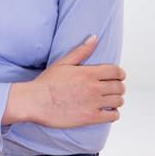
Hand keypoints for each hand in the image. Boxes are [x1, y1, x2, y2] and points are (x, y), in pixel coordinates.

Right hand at [7, 36, 125, 127]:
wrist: (35, 102)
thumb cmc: (47, 83)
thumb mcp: (63, 63)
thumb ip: (81, 51)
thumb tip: (94, 38)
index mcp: (88, 73)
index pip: (116, 71)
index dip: (120, 74)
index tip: (117, 76)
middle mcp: (94, 88)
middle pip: (119, 87)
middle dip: (118, 87)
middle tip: (111, 89)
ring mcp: (93, 103)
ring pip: (118, 101)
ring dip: (116, 100)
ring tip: (108, 100)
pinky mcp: (91, 117)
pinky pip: (113, 116)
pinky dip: (113, 113)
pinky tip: (106, 111)